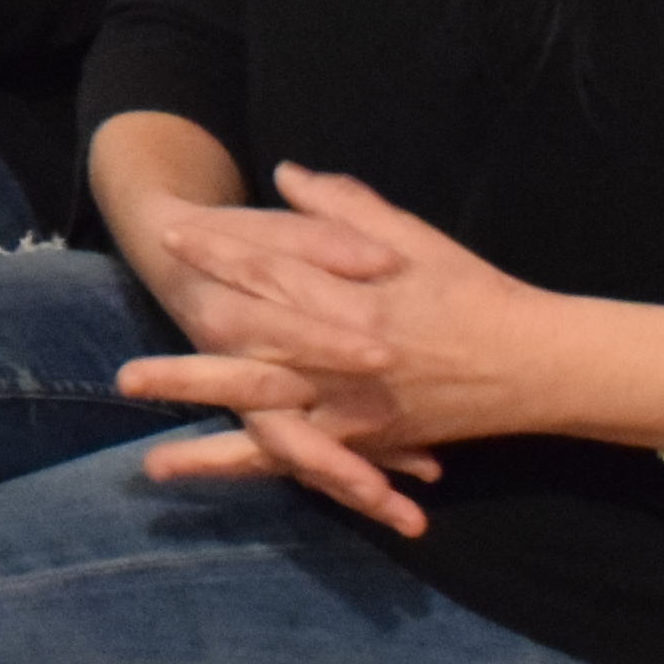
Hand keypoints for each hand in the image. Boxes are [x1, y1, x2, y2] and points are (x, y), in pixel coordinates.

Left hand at [116, 164, 558, 535]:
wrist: (536, 362)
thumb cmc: (473, 292)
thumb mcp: (412, 237)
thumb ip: (345, 207)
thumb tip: (286, 172)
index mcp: (359, 301)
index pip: (277, 273)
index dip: (222, 254)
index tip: (172, 237)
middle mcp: (350, 361)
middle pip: (259, 365)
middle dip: (191, 372)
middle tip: (126, 377)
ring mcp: (358, 410)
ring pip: (275, 430)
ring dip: (212, 448)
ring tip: (151, 461)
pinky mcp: (369, 443)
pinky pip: (309, 466)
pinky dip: (265, 477)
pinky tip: (226, 492)